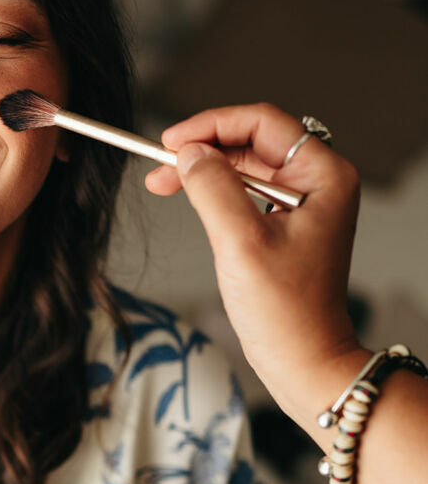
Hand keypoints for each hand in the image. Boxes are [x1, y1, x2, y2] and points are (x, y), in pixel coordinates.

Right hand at [145, 103, 364, 437]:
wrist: (303, 360)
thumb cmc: (285, 311)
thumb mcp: (239, 242)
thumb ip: (211, 187)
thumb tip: (188, 152)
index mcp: (324, 175)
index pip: (262, 122)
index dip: (211, 125)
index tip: (170, 142)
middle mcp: (319, 182)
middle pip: (252, 141)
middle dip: (202, 149)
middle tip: (159, 167)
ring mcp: (303, 203)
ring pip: (245, 165)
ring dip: (204, 170)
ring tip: (164, 183)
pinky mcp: (286, 224)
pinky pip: (246, 191)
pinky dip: (215, 191)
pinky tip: (190, 199)